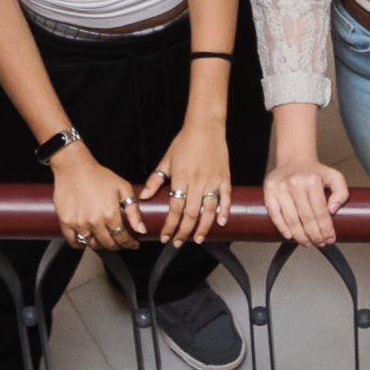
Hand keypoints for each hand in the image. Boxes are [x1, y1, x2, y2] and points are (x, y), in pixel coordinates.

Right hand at [50, 148, 146, 251]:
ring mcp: (79, 223)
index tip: (133, 244)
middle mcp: (94, 222)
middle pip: (108, 244)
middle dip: (117, 245)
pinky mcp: (65, 222)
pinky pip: (73, 242)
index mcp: (110, 214)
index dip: (130, 243)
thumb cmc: (99, 176)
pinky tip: (86, 240)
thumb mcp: (123, 188)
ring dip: (100, 244)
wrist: (74, 167)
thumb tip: (141, 230)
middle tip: (120, 242)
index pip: (122, 238)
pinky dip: (80, 244)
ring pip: (92, 244)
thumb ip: (134, 211)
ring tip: (104, 239)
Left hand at [144, 120, 232, 246]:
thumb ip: (155, 179)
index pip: (174, 208)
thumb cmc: (184, 142)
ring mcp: (213, 180)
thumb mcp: (166, 159)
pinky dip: (224, 211)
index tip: (165, 236)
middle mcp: (197, 181)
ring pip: (209, 210)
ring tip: (197, 239)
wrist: (206, 126)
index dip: (169, 225)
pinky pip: (226, 198)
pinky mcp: (225, 177)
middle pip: (191, 213)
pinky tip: (221, 223)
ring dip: (203, 227)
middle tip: (178, 242)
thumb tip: (143, 196)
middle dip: (184, 231)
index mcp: (180, 177)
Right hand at [262, 156, 349, 245]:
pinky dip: (282, 227)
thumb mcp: (335, 177)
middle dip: (314, 235)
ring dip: (300, 235)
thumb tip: (333, 210)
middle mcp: (295, 183)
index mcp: (312, 180)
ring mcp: (280, 187)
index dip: (326, 229)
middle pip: (306, 218)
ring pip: (291, 219)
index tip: (330, 238)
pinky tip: (290, 236)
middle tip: (320, 243)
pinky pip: (274, 214)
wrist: (295, 160)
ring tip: (307, 242)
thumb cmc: (315, 172)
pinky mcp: (269, 190)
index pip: (321, 212)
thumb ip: (341, 192)